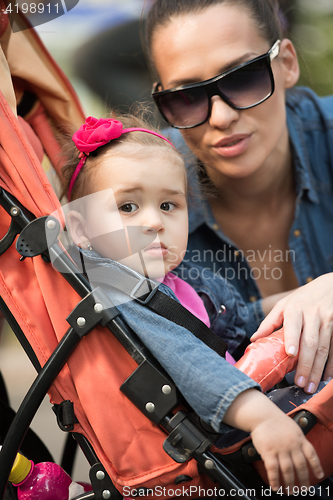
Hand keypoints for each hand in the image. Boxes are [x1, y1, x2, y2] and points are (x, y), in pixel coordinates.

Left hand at [251, 273, 332, 392]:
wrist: (330, 286)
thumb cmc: (302, 298)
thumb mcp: (284, 304)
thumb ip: (269, 322)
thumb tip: (253, 339)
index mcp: (295, 309)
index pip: (293, 325)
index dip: (292, 339)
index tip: (290, 354)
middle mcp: (313, 315)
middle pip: (310, 342)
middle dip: (305, 364)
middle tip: (299, 382)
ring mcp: (328, 321)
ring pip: (324, 348)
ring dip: (318, 369)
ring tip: (310, 385)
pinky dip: (331, 365)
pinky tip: (327, 377)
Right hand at [251, 416, 322, 490]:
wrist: (262, 414)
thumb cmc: (276, 421)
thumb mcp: (293, 428)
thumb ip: (299, 440)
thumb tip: (304, 452)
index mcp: (300, 439)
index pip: (312, 455)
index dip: (316, 466)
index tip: (319, 476)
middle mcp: (292, 445)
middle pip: (301, 467)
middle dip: (303, 481)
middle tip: (303, 489)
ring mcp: (280, 449)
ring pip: (288, 471)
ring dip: (290, 484)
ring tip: (291, 492)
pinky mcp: (268, 451)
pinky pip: (273, 469)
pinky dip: (274, 480)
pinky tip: (275, 487)